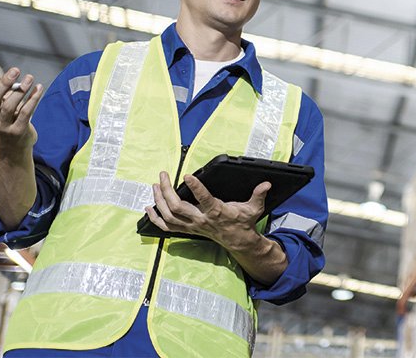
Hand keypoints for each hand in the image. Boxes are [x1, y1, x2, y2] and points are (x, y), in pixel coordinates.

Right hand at [0, 67, 42, 148]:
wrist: (17, 142)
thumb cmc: (8, 115)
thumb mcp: (0, 100)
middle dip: (4, 83)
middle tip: (16, 70)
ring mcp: (2, 126)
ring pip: (10, 106)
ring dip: (21, 90)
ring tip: (30, 78)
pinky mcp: (17, 131)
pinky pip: (25, 113)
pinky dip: (33, 99)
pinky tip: (39, 89)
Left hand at [145, 171, 268, 249]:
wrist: (238, 241)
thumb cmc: (243, 221)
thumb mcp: (253, 208)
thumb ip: (258, 195)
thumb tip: (266, 183)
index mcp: (217, 212)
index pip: (204, 200)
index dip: (196, 187)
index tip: (187, 175)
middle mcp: (201, 220)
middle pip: (178, 207)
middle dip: (167, 191)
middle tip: (163, 176)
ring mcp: (192, 226)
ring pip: (169, 216)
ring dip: (159, 201)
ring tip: (156, 185)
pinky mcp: (188, 229)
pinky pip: (166, 226)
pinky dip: (155, 218)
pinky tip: (149, 208)